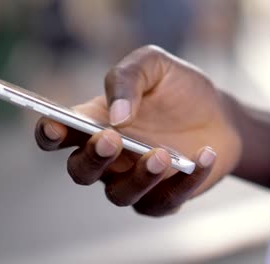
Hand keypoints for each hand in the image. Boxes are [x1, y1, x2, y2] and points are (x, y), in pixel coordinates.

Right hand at [35, 45, 241, 215]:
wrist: (220, 115)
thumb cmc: (179, 89)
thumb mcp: (154, 65)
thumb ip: (127, 77)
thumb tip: (115, 114)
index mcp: (95, 123)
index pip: (57, 135)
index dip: (48, 133)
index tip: (54, 125)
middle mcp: (108, 157)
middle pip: (80, 171)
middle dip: (92, 158)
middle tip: (111, 138)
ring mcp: (133, 180)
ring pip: (119, 194)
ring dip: (137, 177)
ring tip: (160, 154)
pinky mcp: (162, 197)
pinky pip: (164, 201)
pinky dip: (184, 182)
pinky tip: (203, 154)